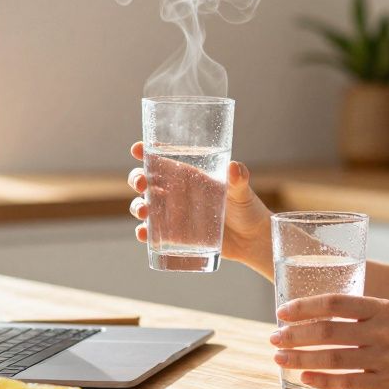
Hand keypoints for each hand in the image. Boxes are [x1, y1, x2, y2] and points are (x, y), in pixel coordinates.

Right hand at [127, 141, 274, 274]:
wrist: (251, 239)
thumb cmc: (246, 207)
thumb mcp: (242, 191)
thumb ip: (239, 179)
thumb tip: (234, 168)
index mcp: (190, 176)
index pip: (164, 160)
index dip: (147, 152)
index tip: (136, 149)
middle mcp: (177, 194)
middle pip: (148, 182)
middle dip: (137, 179)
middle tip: (140, 183)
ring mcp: (174, 215)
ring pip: (146, 206)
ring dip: (137, 206)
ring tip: (143, 211)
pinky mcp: (176, 236)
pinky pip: (154, 233)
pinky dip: (144, 233)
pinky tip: (143, 233)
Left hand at [270, 295, 388, 388]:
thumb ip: (366, 316)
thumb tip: (323, 320)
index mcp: (382, 307)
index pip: (334, 302)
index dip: (304, 307)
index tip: (282, 312)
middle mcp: (382, 329)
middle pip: (327, 329)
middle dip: (294, 334)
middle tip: (274, 337)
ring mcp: (386, 357)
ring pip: (333, 356)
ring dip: (300, 357)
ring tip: (280, 358)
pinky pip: (348, 381)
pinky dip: (323, 379)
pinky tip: (306, 377)